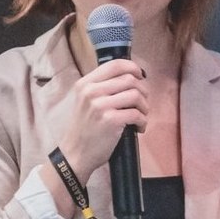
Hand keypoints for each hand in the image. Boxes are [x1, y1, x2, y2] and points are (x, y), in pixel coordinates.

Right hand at [59, 58, 147, 185]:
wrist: (74, 154)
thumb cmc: (83, 127)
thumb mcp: (85, 100)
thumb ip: (101, 87)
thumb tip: (130, 76)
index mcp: (85, 83)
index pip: (115, 64)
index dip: (133, 67)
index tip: (140, 76)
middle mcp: (92, 91)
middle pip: (129, 79)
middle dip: (143, 90)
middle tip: (142, 102)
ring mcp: (101, 105)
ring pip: (136, 94)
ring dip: (145, 106)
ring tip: (142, 115)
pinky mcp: (111, 120)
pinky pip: (137, 114)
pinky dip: (143, 121)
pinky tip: (139, 127)